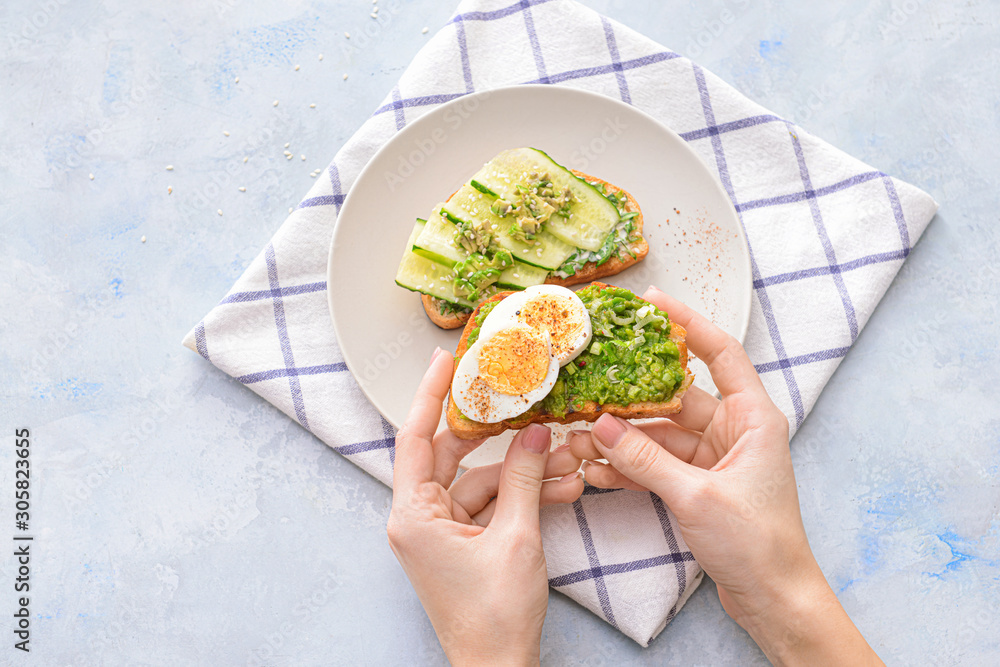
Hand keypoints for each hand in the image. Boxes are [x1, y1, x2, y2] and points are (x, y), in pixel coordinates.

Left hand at [388, 348, 583, 664]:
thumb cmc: (494, 616)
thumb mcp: (516, 538)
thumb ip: (525, 479)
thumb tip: (535, 434)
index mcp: (413, 515)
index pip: (415, 438)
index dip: (429, 395)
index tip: (444, 360)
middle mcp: (420, 518)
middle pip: (453, 456)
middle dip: (495, 434)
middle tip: (518, 399)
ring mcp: (443, 531)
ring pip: (482, 481)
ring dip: (523, 471)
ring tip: (564, 459)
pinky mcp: (465, 543)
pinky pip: (493, 505)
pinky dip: (523, 496)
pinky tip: (560, 487)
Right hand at [569, 286, 881, 665]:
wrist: (773, 599)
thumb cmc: (756, 543)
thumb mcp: (696, 495)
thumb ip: (646, 459)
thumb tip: (602, 426)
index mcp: (752, 419)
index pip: (720, 354)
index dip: (687, 323)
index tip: (652, 302)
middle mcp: (734, 430)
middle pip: (676, 398)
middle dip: (630, 400)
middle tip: (591, 385)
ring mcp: (714, 458)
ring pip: (659, 435)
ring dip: (623, 441)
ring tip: (581, 441)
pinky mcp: (699, 483)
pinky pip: (658, 464)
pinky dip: (630, 467)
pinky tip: (598, 472)